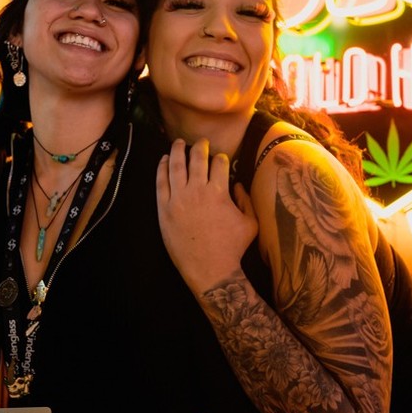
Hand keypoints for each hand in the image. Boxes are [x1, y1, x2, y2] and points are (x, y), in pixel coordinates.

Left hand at [156, 138, 257, 292]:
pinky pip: (160, 182)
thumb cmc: (233, 248)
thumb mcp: (251, 223)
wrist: (210, 269)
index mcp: (219, 192)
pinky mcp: (164, 208)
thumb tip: (237, 184)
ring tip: (178, 143)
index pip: (219, 163)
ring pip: (175, 165)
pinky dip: (161, 168)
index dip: (221, 158)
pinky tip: (163, 160)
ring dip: (177, 150)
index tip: (220, 158)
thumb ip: (246, 200)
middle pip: (197, 158)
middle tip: (201, 142)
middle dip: (200, 147)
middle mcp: (197, 190)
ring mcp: (178, 199)